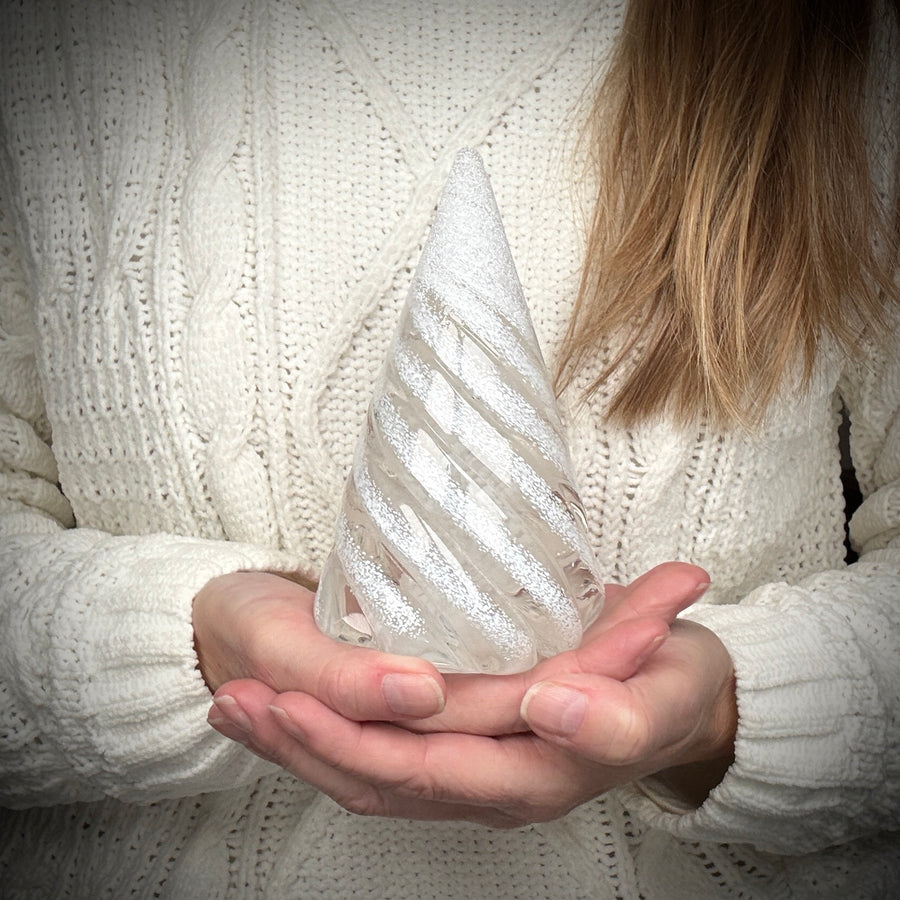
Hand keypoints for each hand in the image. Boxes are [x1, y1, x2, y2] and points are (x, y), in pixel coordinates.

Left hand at [205, 564, 734, 825]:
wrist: (687, 699)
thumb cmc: (671, 685)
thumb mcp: (664, 691)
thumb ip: (612, 712)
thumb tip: (540, 709)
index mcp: (534, 775)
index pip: (423, 769)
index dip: (352, 740)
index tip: (292, 697)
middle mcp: (494, 789)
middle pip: (380, 784)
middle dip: (304, 745)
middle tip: (238, 699)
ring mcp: (476, 777)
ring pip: (372, 781)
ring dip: (301, 748)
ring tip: (236, 706)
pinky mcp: (467, 756)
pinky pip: (387, 765)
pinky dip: (331, 740)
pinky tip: (286, 712)